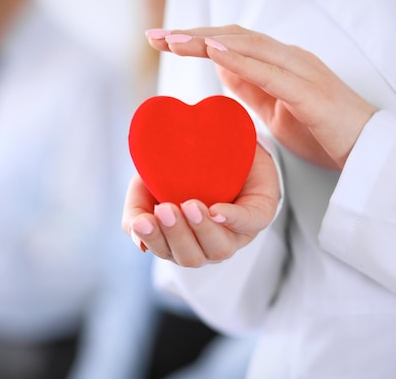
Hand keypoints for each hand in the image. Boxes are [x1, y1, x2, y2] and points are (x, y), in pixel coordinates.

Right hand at [122, 145, 278, 266]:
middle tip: (165, 209)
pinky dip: (232, 219)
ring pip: (220, 249)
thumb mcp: (147, 184)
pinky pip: (249, 222)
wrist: (217, 137)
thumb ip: (136, 211)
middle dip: (177, 234)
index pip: (166, 252)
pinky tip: (217, 212)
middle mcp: (208, 244)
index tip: (144, 221)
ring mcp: (236, 233)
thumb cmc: (180, 169)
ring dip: (202, 229)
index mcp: (181, 241)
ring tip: (190, 205)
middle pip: (192, 257)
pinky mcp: (260, 213)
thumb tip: (139, 240)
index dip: (154, 239)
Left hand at [147, 25, 376, 169]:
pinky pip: (270, 71)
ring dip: (207, 41)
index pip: (231, 42)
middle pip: (233, 36)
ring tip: (174, 41)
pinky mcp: (309, 91)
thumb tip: (223, 70)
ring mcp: (301, 70)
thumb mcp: (276, 109)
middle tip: (155, 36)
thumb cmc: (323, 132)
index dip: (196, 39)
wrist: (366, 152)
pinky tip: (213, 54)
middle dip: (191, 34)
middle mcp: (289, 58)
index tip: (163, 41)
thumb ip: (252, 87)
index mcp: (280, 63)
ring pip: (247, 46)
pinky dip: (240, 60)